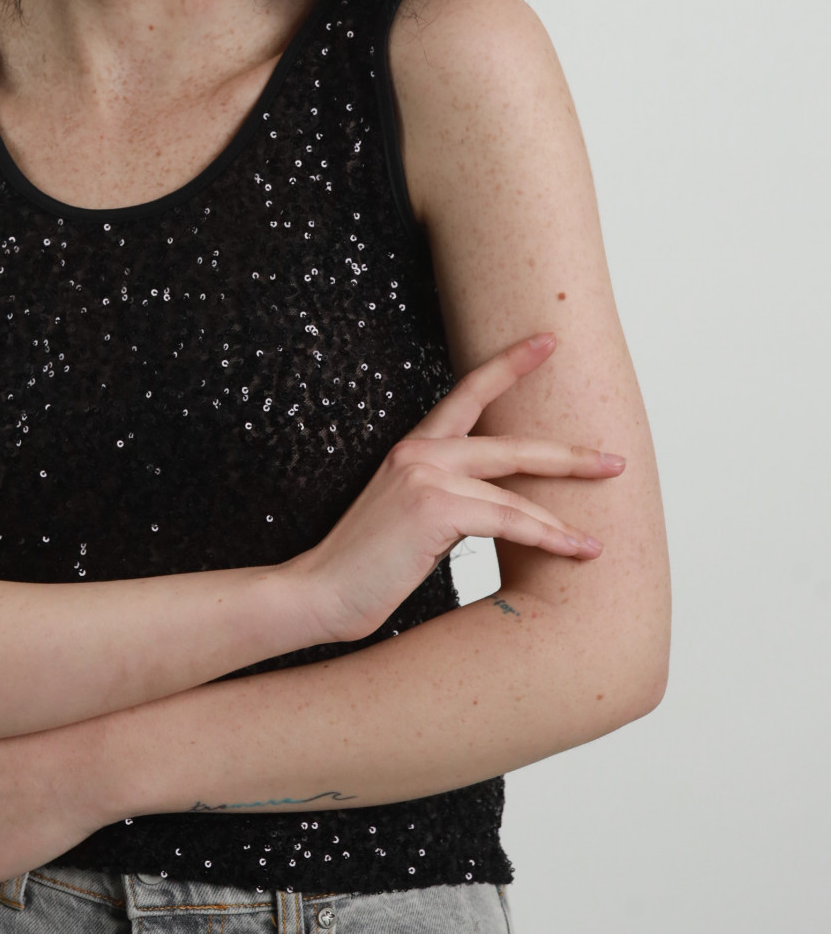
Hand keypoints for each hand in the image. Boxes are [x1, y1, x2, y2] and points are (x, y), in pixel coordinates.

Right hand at [284, 332, 624, 644]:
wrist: (320, 591)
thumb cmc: (364, 566)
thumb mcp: (409, 520)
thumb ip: (447, 502)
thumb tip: (493, 513)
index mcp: (413, 449)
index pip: (467, 393)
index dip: (509, 365)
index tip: (546, 342)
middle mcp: (420, 452)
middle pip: (511, 443)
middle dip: (567, 455)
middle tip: (613, 461)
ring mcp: (426, 475)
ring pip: (515, 491)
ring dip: (561, 519)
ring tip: (595, 538)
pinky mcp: (434, 506)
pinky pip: (507, 520)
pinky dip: (546, 538)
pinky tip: (574, 550)